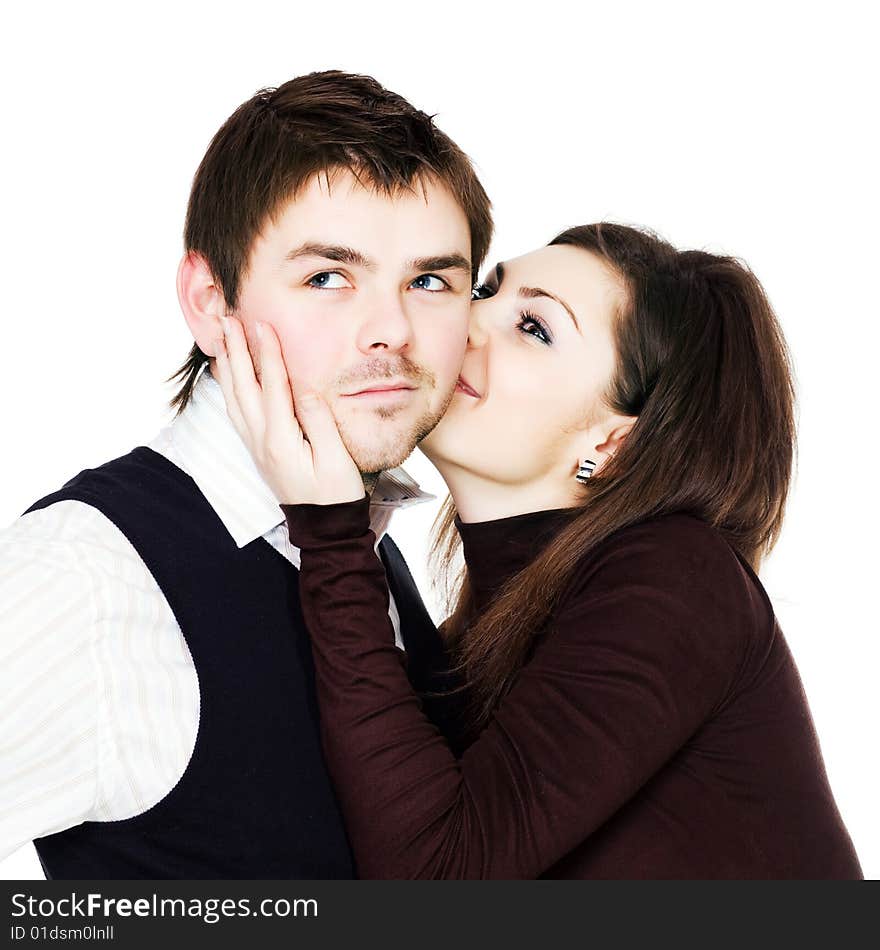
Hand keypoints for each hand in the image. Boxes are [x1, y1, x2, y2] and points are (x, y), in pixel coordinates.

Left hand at [212, 317, 364, 505]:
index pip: (272, 387)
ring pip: (235, 399)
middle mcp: (262, 440)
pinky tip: (228, 377)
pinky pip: (237, 413)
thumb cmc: (335, 494)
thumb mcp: (335, 458)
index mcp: (282, 439)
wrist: (325, 527)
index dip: (266, 354)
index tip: (261, 324)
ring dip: (228, 367)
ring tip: (221, 340)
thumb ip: (318, 421)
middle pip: (243, 388)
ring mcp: (257, 446)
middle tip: (227, 320)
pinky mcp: (259, 450)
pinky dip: (229, 389)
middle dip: (236, 351)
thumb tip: (303, 388)